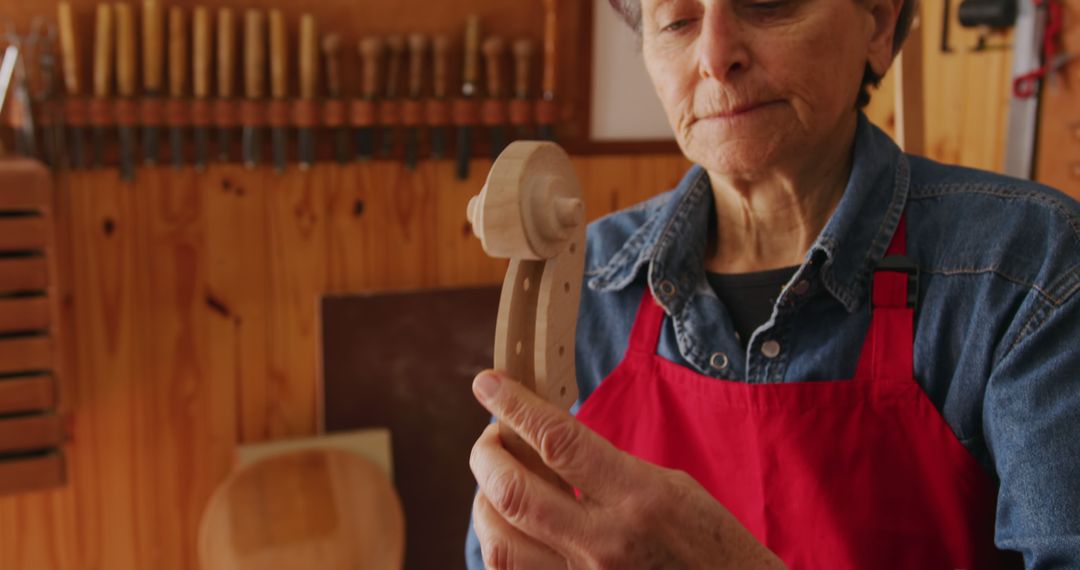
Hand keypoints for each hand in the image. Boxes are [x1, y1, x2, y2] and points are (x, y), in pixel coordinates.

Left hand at [469, 370, 786, 569]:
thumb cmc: (712, 547)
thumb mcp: (672, 488)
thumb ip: (608, 467)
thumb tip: (546, 444)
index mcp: (642, 499)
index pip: (558, 441)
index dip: (514, 406)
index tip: (489, 384)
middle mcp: (606, 543)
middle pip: (513, 492)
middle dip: (486, 455)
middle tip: (492, 438)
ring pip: (499, 542)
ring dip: (485, 502)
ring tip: (496, 482)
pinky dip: (501, 545)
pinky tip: (509, 527)